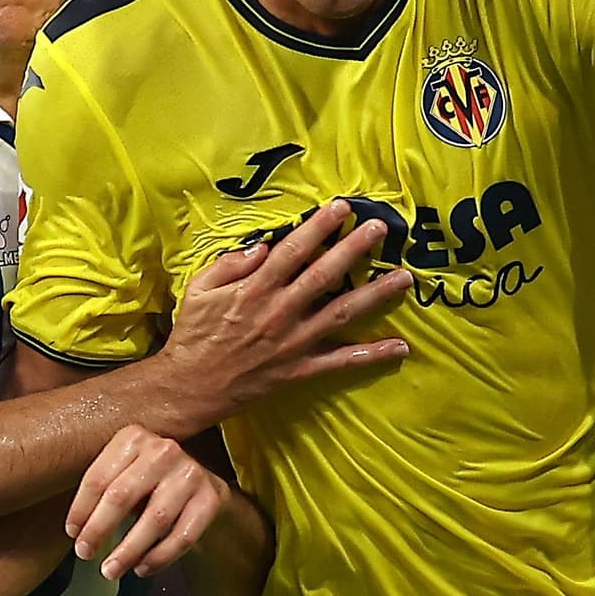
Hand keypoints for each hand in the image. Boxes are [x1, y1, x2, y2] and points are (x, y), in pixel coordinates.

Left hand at [67, 424, 233, 579]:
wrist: (202, 485)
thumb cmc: (150, 483)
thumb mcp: (124, 472)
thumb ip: (102, 490)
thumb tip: (76, 530)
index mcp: (134, 438)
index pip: (98, 478)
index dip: (81, 510)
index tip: (73, 533)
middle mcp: (164, 450)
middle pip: (122, 496)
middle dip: (99, 530)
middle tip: (85, 554)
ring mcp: (190, 473)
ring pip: (154, 519)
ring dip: (128, 551)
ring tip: (111, 570)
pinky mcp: (211, 499)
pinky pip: (182, 536)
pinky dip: (159, 557)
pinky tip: (142, 568)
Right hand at [155, 200, 410, 424]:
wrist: (190, 387)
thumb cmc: (193, 335)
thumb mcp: (199, 290)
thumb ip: (230, 264)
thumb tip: (263, 247)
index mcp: (256, 289)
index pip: (294, 250)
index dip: (319, 226)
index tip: (342, 208)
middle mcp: (280, 312)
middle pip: (325, 274)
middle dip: (354, 248)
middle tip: (381, 228)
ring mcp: (294, 342)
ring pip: (342, 312)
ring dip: (376, 294)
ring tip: (404, 277)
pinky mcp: (301, 369)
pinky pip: (342, 361)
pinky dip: (372, 354)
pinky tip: (401, 346)